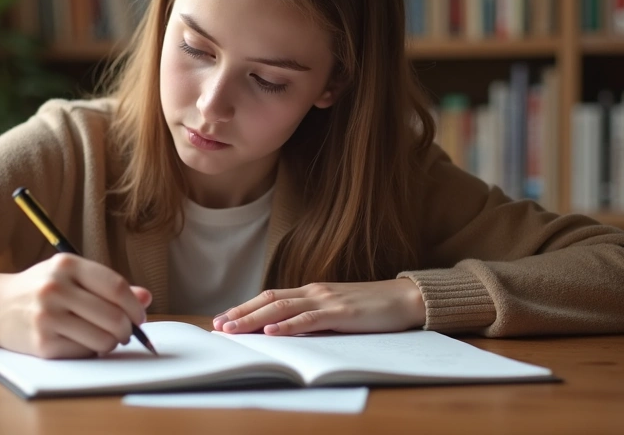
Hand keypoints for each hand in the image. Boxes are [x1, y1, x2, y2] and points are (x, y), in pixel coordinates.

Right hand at [0, 254, 150, 358]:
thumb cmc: (41, 289)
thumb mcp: (71, 276)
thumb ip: (108, 286)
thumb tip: (146, 298)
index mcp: (66, 264)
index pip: (115, 287)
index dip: (135, 305)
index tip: (140, 316)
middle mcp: (55, 288)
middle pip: (113, 315)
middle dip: (127, 329)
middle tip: (126, 332)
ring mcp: (47, 316)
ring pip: (102, 338)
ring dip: (111, 343)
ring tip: (105, 337)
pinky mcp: (42, 343)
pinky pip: (84, 352)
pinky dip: (92, 351)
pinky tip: (84, 342)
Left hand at [212, 279, 425, 336]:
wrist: (405, 299)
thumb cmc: (373, 308)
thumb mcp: (338, 312)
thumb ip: (315, 318)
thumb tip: (288, 332)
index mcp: (312, 291)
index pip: (271, 296)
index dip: (245, 307)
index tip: (224, 318)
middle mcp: (314, 291)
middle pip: (269, 299)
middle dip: (241, 313)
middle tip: (218, 325)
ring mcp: (327, 299)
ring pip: (281, 307)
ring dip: (254, 318)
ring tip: (233, 329)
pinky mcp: (341, 312)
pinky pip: (309, 319)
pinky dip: (287, 325)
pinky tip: (271, 331)